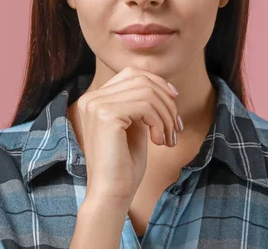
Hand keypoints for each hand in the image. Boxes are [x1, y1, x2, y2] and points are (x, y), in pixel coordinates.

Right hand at [76, 66, 181, 204]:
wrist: (111, 194)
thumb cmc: (124, 166)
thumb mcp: (134, 127)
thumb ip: (140, 105)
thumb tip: (162, 85)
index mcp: (95, 99)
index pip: (131, 74)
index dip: (157, 82)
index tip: (174, 101)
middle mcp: (92, 98)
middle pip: (141, 80)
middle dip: (166, 101)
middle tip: (175, 127)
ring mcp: (96, 105)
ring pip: (146, 92)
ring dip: (165, 115)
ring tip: (169, 138)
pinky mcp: (105, 115)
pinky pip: (145, 105)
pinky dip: (159, 122)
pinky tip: (159, 141)